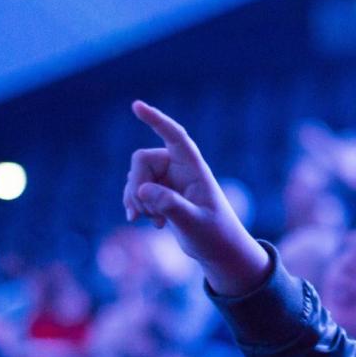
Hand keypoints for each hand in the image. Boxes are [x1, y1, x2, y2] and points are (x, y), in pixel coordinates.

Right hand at [124, 100, 270, 294]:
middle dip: (136, 185)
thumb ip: (171, 206)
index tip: (136, 106)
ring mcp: (169, 180)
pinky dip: (136, 205)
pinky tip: (146, 222)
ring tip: (155, 222)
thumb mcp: (194, 223)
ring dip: (136, 199)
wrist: (219, 251)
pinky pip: (136, 189)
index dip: (157, 120)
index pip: (175, 137)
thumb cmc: (215, 236)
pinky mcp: (161, 193)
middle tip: (142, 212)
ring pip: (135, 176)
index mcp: (195, 169)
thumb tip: (144, 190)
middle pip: (142, 161)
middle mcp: (180, 169)